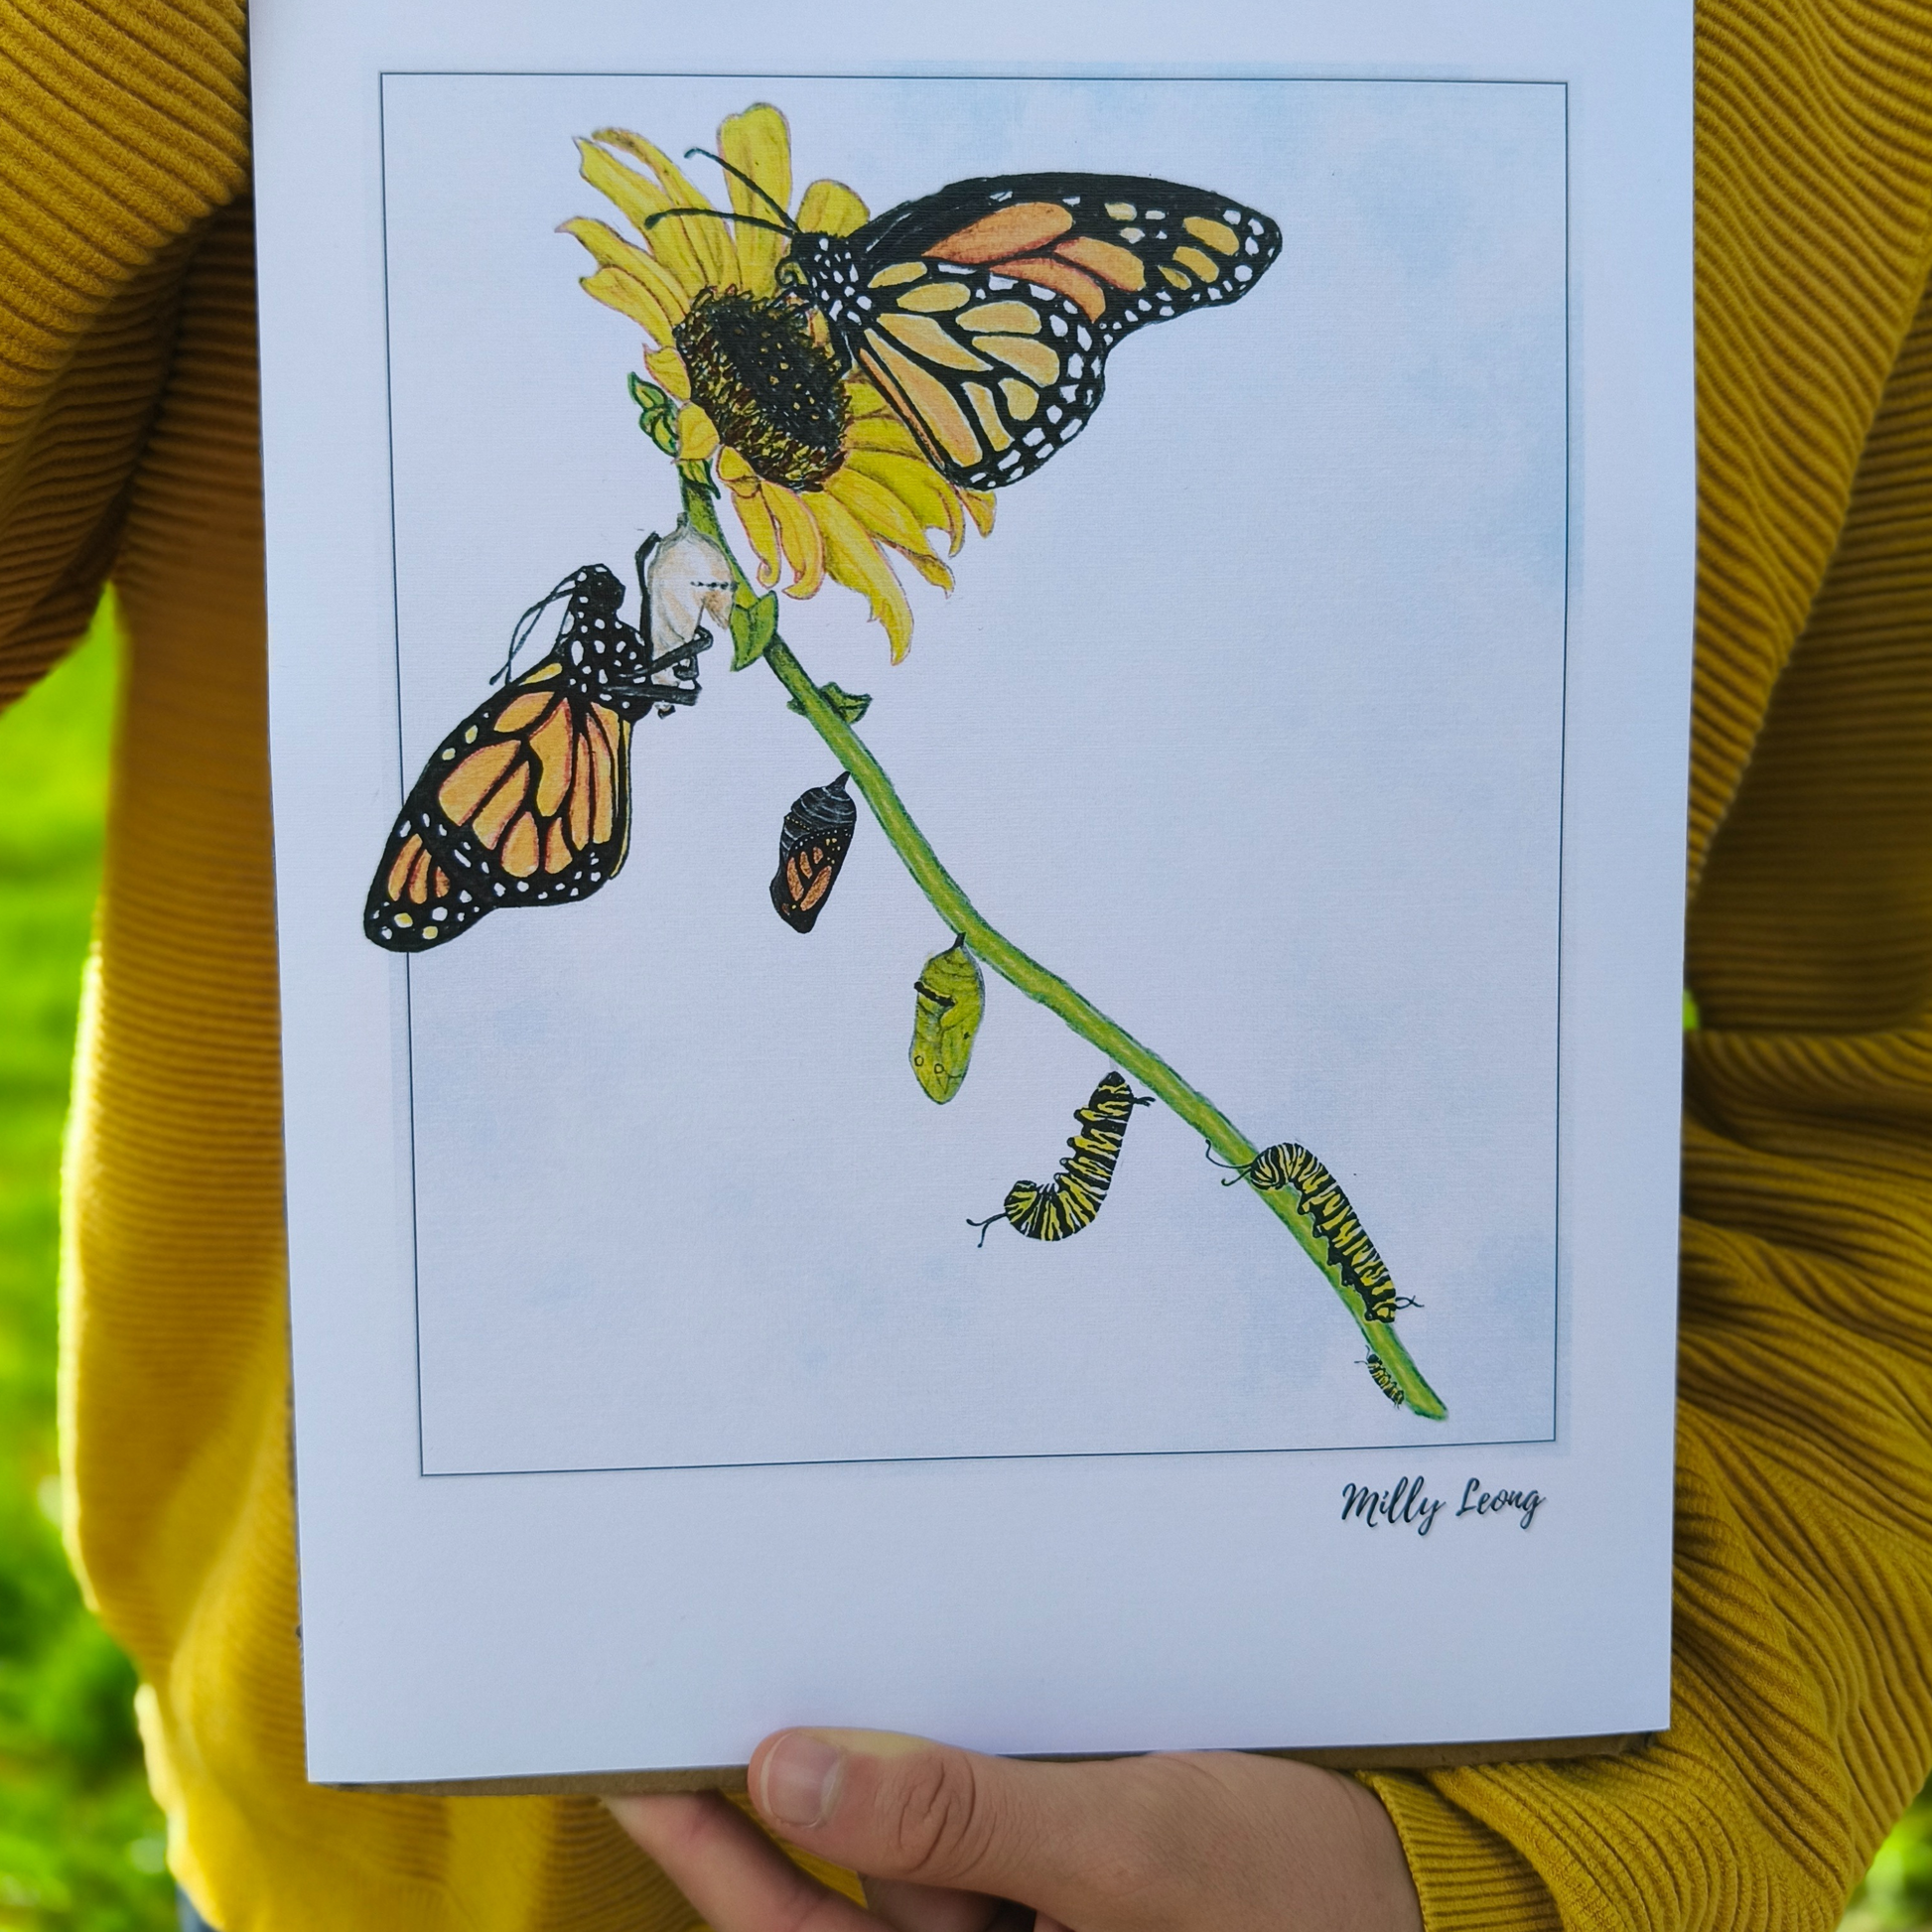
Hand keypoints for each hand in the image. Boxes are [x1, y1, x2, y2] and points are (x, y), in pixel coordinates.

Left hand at [606, 1728, 1421, 1931]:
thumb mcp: (1126, 1851)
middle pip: (835, 1897)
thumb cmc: (1294, 1894)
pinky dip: (936, 1748)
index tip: (636, 1762)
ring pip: (903, 1843)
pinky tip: (911, 1671)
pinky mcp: (1057, 1876)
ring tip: (787, 1646)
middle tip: (681, 1685)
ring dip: (858, 1752)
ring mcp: (1020, 1926)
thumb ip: (953, 1819)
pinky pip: (969, 1811)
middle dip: (765, 1792)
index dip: (710, 1859)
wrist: (1426, 1884)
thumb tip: (788, 1773)